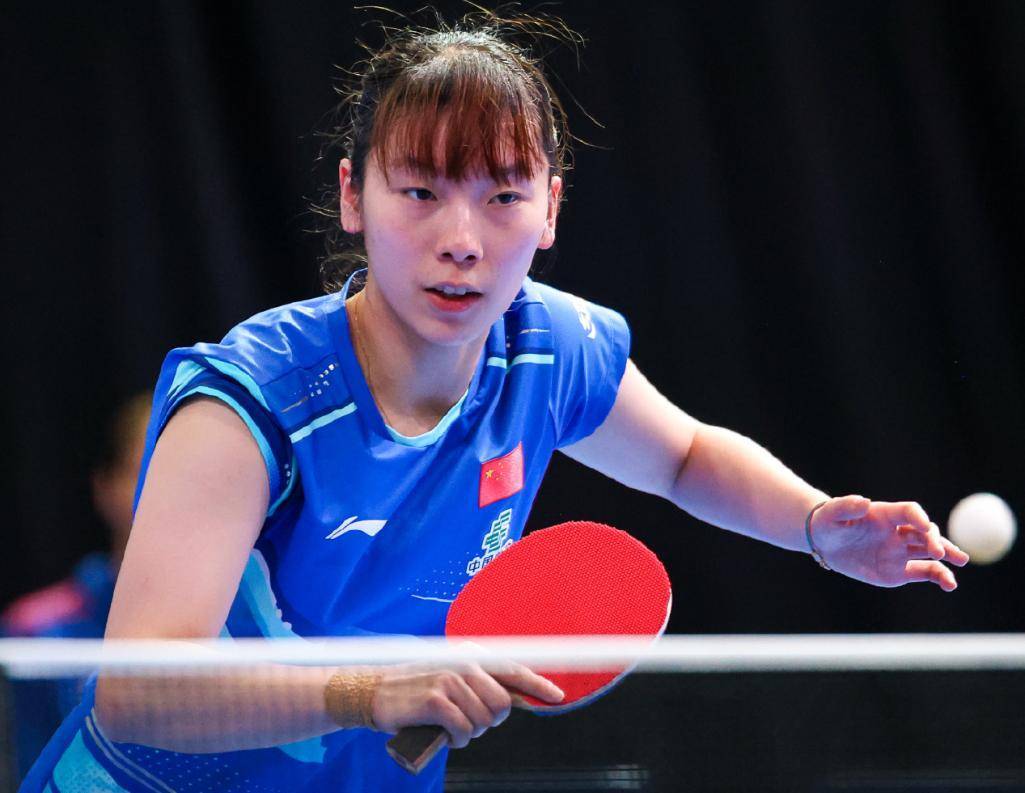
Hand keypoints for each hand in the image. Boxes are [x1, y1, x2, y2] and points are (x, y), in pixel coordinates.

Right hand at [370, 660, 563, 747]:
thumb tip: (516, 698)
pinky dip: (458, 739)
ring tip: (452, 725)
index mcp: (471, 655)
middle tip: (468, 721)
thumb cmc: (417, 689)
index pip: (514, 669)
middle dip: (490, 720)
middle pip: (503, 705)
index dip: (538, 685)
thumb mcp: (451, 677)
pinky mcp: (436, 700)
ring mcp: (450, 680)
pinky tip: (445, 733)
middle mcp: (464, 663)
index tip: (558, 697)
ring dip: (470, 732)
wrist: (376, 690)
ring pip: (484, 720)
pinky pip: (464, 730)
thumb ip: (480, 684)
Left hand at [809, 495, 969, 589]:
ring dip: (947, 555)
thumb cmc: (829, 522)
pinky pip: (925, 573)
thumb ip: (846, 507)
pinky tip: (949, 584)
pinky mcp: (900, 570)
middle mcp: (899, 532)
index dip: (918, 517)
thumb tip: (862, 501)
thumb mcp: (832, 514)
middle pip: (925, 532)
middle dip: (935, 540)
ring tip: (960, 560)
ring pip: (931, 552)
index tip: (925, 526)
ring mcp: (902, 551)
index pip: (909, 512)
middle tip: (939, 551)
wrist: (826, 543)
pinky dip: (939, 577)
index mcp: (886, 514)